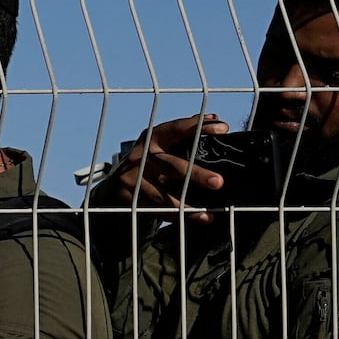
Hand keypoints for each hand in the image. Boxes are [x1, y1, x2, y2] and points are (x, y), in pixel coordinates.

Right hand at [97, 115, 234, 216]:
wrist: (116, 184)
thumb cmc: (150, 161)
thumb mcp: (163, 143)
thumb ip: (187, 133)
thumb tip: (216, 119)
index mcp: (154, 137)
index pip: (177, 129)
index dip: (198, 128)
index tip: (223, 129)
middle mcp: (141, 155)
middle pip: (171, 166)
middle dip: (195, 174)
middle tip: (218, 182)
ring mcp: (132, 178)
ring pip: (162, 195)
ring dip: (187, 205)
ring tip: (208, 213)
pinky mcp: (127, 197)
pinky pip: (155, 210)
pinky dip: (177, 216)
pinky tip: (197, 219)